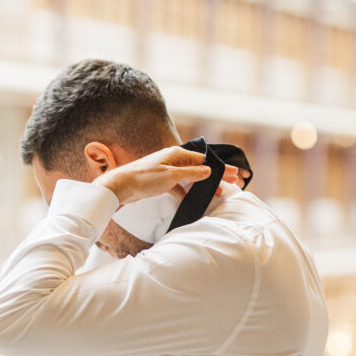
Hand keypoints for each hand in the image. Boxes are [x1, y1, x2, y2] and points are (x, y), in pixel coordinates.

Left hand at [98, 146, 239, 206]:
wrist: (121, 186)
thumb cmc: (144, 178)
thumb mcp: (171, 176)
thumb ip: (191, 174)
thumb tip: (209, 170)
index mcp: (177, 154)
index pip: (205, 160)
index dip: (220, 168)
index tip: (234, 174)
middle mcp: (173, 160)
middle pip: (200, 167)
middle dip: (216, 175)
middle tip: (232, 182)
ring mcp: (167, 170)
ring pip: (190, 178)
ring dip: (203, 185)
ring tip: (217, 193)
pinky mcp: (161, 181)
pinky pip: (179, 186)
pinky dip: (187, 193)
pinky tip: (193, 201)